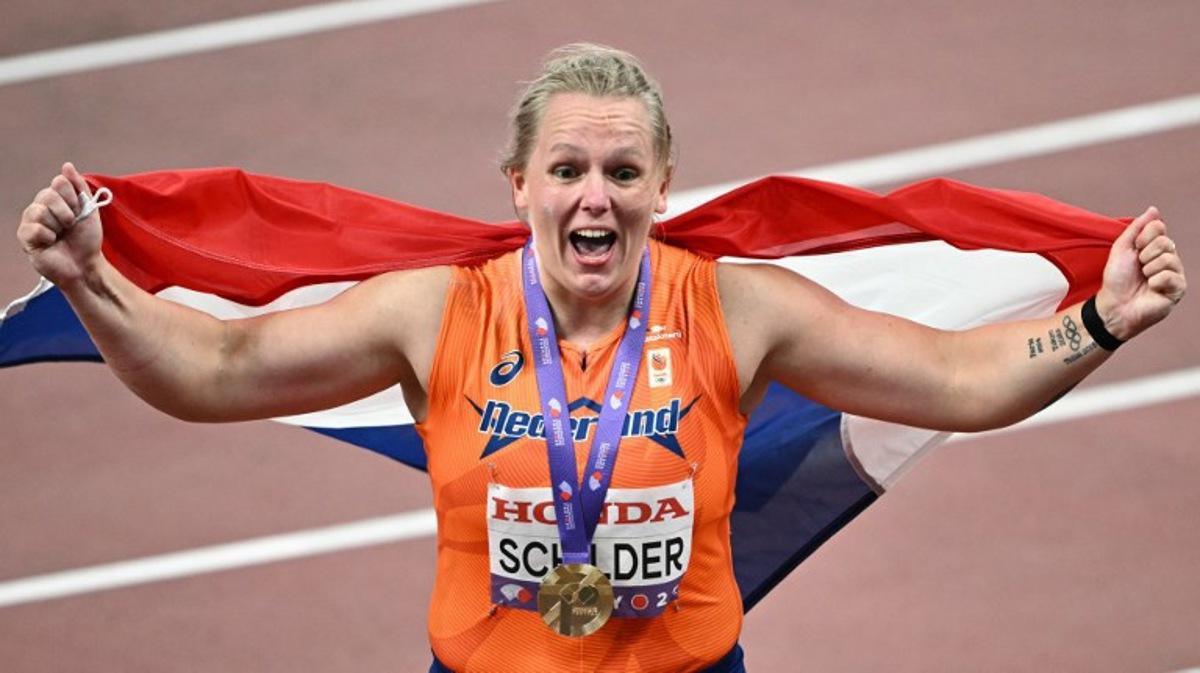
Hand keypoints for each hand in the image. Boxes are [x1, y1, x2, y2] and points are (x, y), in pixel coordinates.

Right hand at [16, 162, 102, 286]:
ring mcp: (30, 221)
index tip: (79, 212)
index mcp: (54, 199)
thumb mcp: (89, 209)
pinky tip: (51, 243)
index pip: (59, 182)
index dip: (73, 198)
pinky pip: (33, 228)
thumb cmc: (87, 239)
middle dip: (67, 212)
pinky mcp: (25, 238)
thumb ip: (79, 186)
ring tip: (61, 235)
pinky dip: (48, 237)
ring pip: (39, 210)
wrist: (86, 264)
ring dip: (58, 226)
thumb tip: (67, 165)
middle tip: (71, 226)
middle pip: (48, 194)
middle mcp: (39, 206)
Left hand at [1095, 206, 1186, 340]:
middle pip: (1165, 242)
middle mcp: (1169, 257)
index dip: (1142, 238)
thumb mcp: (1122, 248)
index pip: (1159, 227)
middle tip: (1138, 268)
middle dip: (1145, 255)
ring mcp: (1175, 273)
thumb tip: (1153, 209)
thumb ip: (1137, 227)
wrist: (1114, 304)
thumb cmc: (1117, 278)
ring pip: (1168, 258)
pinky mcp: (1179, 289)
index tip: (1134, 250)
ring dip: (1148, 269)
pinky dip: (1155, 281)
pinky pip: (1170, 276)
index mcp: (1156, 247)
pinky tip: (1151, 289)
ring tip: (1144, 279)